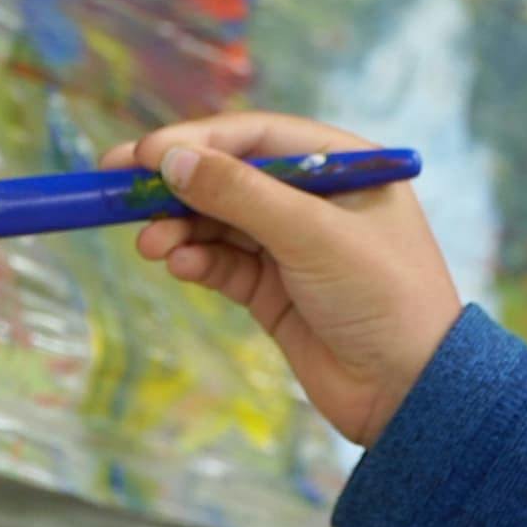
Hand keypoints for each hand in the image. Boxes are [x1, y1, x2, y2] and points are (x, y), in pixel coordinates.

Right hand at [100, 111, 461, 445]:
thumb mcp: (312, 235)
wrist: (411, 391)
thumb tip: (172, 159)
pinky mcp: (276, 291)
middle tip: (115, 188)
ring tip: (151, 245)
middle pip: (231, 175)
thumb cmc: (382, 295)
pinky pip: (224, 263)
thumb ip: (241, 194)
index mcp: (343, 164)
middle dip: (177, 183)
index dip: (199, 139)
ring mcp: (294, 246)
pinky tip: (178, 264)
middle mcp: (316, 198)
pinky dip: (197, 260)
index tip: (144, 152)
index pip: (259, 135)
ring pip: (220, 221)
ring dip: (181, 227)